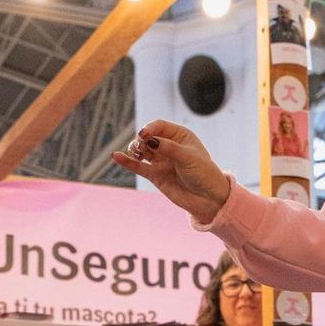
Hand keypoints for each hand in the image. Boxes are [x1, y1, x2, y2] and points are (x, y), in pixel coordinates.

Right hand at [112, 120, 231, 224]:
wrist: (208, 199)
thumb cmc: (204, 174)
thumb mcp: (188, 158)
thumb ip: (168, 148)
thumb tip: (148, 140)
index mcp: (180, 136)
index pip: (159, 126)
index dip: (150, 128)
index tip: (144, 135)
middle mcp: (169, 146)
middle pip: (148, 137)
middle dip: (141, 140)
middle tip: (141, 146)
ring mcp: (161, 161)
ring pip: (142, 150)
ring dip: (135, 149)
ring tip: (137, 153)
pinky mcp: (155, 175)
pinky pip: (138, 166)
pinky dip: (127, 162)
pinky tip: (116, 156)